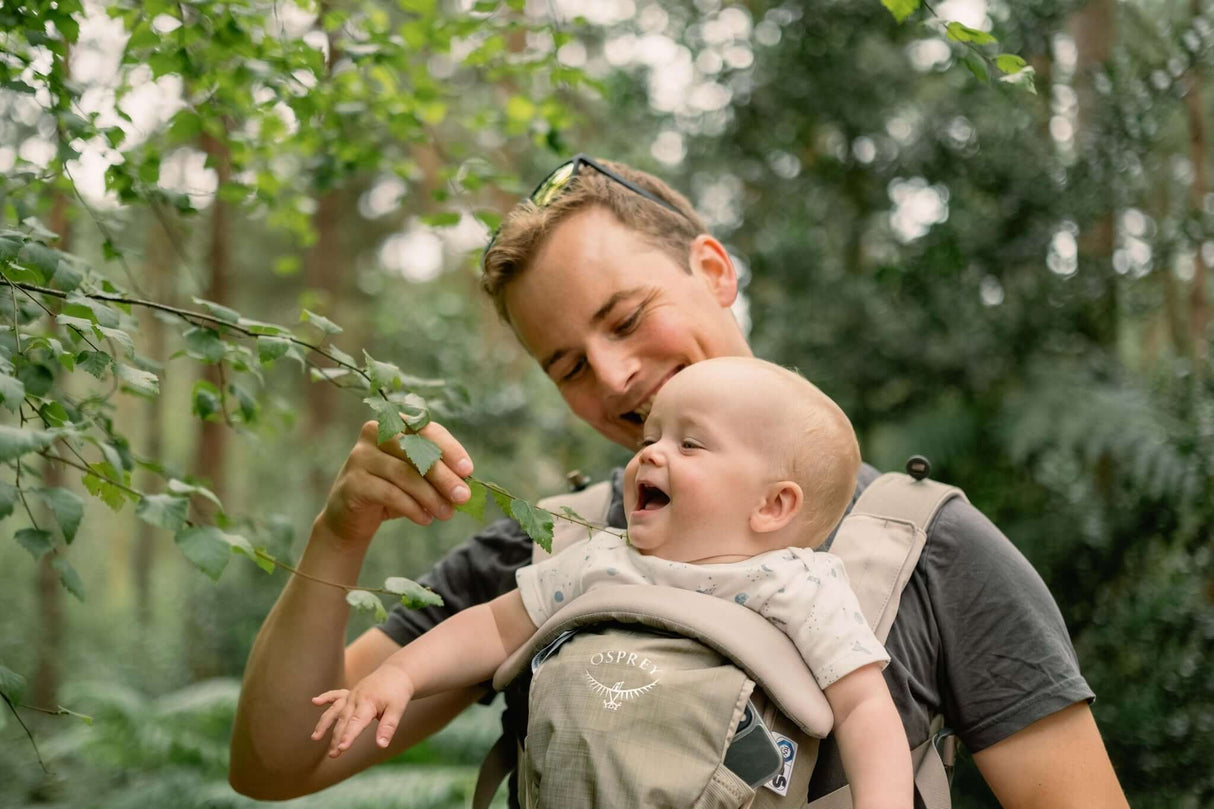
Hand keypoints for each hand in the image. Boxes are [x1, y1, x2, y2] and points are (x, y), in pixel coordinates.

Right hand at [311, 666, 414, 756]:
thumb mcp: (397, 710)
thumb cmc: (398, 693)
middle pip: (344, 721)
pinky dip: (326, 698)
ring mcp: (352, 694)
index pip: (356, 722)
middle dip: (337, 738)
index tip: (342, 748)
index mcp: (368, 703)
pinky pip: (336, 695)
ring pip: (335, 710)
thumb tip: (381, 745)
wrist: (398, 672)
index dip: (349, 736)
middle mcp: (356, 698)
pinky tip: (314, 701)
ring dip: (325, 724)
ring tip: (315, 738)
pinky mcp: (351, 692)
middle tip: (333, 754)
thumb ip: (388, 727)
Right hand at [318, 419, 473, 546]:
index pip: (426, 430)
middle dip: (444, 476)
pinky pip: (390, 494)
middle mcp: (374, 433)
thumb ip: (438, 475)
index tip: (468, 470)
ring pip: (404, 474)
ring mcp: (360, 456)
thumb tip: (465, 486)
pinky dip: (412, 508)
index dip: (449, 449)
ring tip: (446, 513)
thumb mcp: (417, 478)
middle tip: (463, 497)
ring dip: (430, 496)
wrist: (351, 516)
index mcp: (394, 424)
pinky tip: (425, 519)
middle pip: (416, 452)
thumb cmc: (391, 490)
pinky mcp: (353, 482)